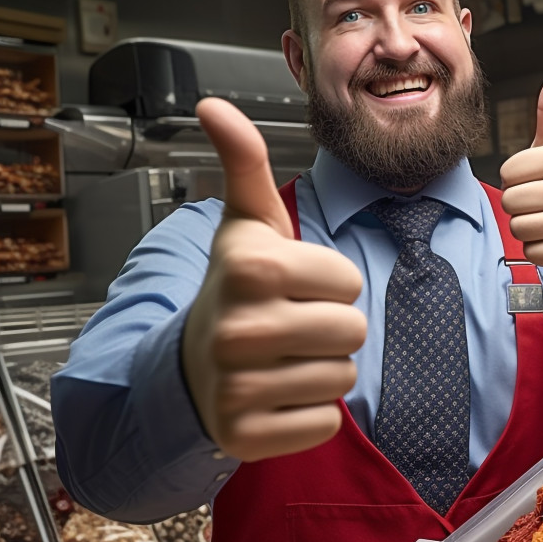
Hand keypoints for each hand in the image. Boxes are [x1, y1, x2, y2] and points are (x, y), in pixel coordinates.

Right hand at [183, 98, 366, 461]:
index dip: (331, 284)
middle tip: (291, 325)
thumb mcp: (246, 224)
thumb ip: (245, 164)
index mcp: (250, 268)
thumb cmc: (237, 287)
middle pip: (353, 331)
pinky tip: (276, 395)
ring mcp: (238, 387)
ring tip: (283, 358)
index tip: (293, 286)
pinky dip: (309, 413)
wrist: (189, 363)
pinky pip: (324, 422)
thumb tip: (213, 105)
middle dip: (332, 328)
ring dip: (323, 369)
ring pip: (344, 378)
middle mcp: (238, 327)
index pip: (351, 283)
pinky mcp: (246, 435)